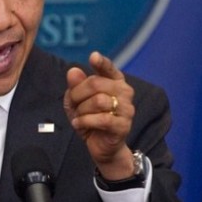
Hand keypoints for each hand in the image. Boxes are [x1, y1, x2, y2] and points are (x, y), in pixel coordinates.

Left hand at [63, 51, 135, 179]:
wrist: (100, 146)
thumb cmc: (89, 118)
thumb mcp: (76, 101)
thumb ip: (75, 85)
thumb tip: (73, 70)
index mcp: (114, 81)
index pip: (108, 68)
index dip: (101, 62)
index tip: (93, 56)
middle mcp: (124, 92)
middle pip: (96, 84)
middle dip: (77, 94)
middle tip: (73, 105)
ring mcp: (127, 109)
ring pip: (98, 101)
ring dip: (82, 110)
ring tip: (78, 117)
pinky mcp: (124, 125)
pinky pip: (102, 119)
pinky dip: (85, 121)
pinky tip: (78, 124)